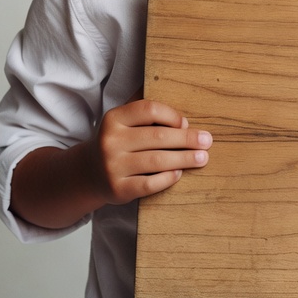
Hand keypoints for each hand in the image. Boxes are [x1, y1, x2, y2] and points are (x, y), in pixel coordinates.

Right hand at [92, 97, 212, 204]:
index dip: (172, 115)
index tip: (187, 123)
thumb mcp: (124, 120)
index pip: (149, 110)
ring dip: (184, 159)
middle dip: (186, 139)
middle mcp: (111, 141)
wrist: (91, 173)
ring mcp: (113, 167)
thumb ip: (146, 110)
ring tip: (202, 158)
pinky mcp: (118, 189)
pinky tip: (179, 173)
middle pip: (157, 137)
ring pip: (156, 161)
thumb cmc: (119, 141)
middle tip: (207, 141)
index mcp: (114, 118)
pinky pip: (149, 184)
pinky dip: (168, 178)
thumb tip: (181, 108)